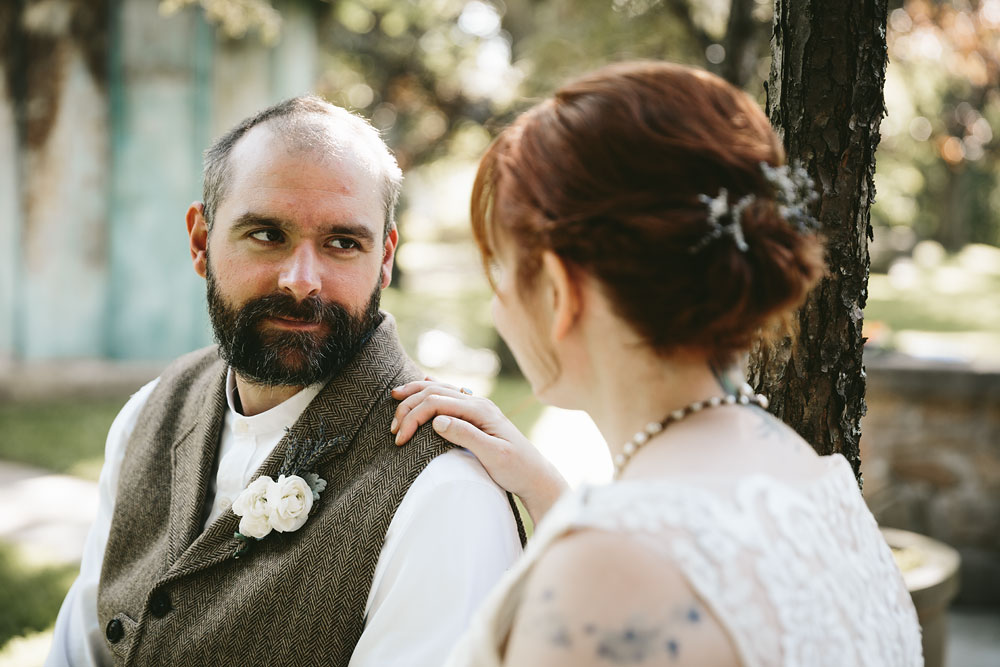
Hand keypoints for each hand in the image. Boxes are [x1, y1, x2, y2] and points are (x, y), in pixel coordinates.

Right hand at [391, 380, 568, 524]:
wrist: (536, 476)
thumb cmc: (516, 469)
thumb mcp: (492, 455)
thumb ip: (465, 435)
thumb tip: (436, 420)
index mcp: (480, 410)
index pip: (437, 402)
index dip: (413, 417)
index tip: (399, 439)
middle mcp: (479, 403)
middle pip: (435, 392)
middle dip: (409, 406)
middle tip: (392, 428)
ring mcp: (479, 407)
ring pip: (441, 390)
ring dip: (417, 394)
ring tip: (396, 398)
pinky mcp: (477, 416)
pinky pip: (451, 395)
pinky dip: (433, 390)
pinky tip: (425, 385)